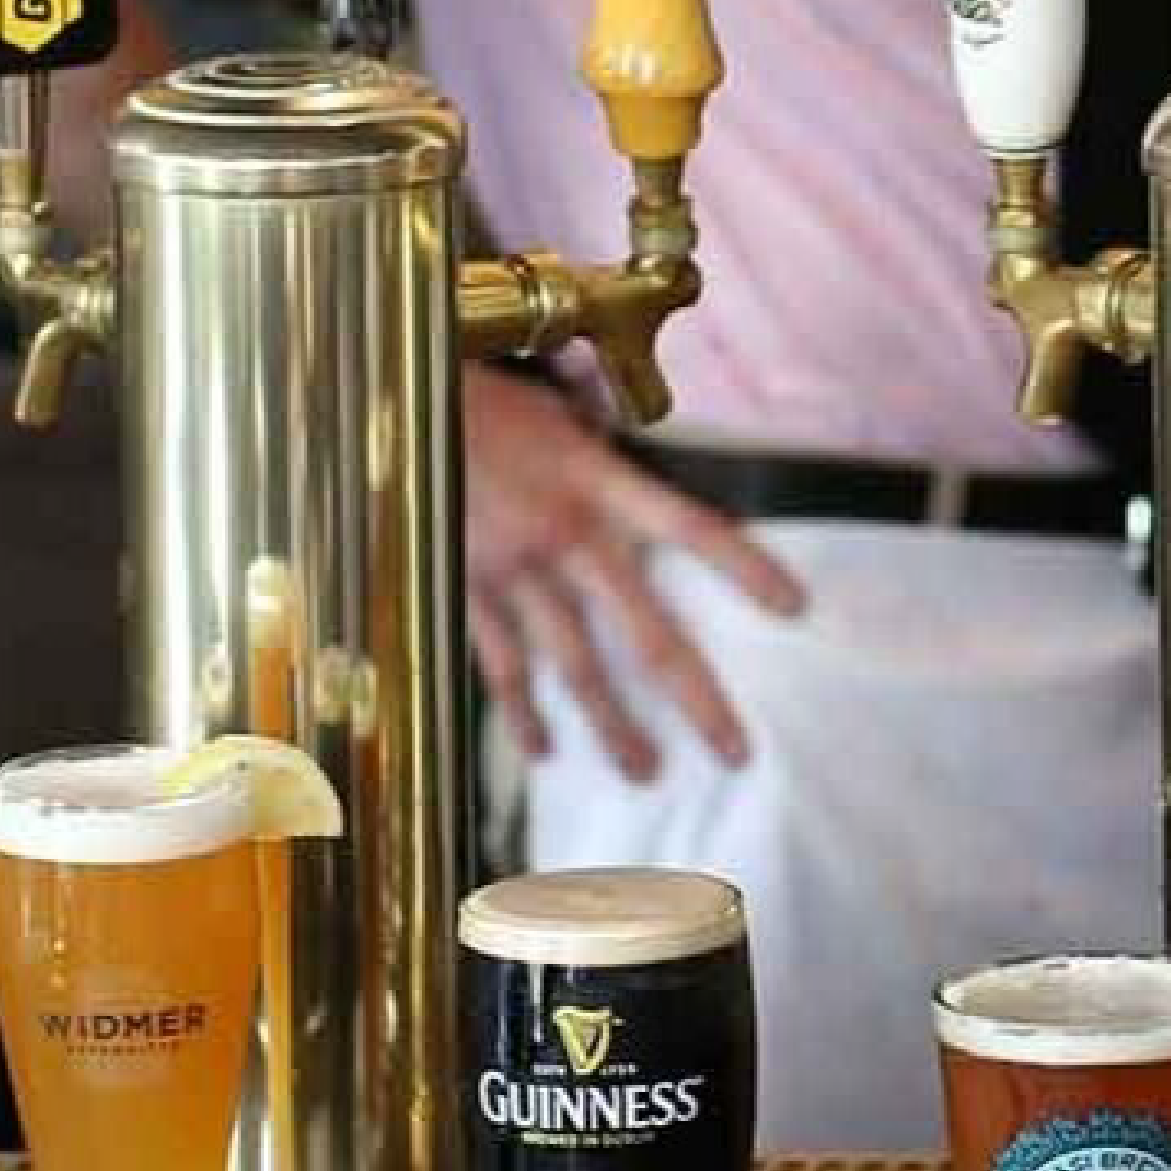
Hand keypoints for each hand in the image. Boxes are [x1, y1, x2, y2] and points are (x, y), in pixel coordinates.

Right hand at [461, 364, 804, 784]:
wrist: (376, 408)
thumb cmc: (469, 396)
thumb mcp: (552, 409)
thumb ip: (597, 448)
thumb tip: (628, 449)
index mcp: (596, 481)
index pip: (690, 528)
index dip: (744, 567)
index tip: (794, 608)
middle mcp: (563, 537)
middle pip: (646, 631)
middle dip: (694, 697)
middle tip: (734, 752)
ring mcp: (511, 576)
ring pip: (574, 668)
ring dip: (613, 726)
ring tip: (646, 773)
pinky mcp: (461, 598)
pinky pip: (500, 670)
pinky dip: (522, 715)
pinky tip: (545, 753)